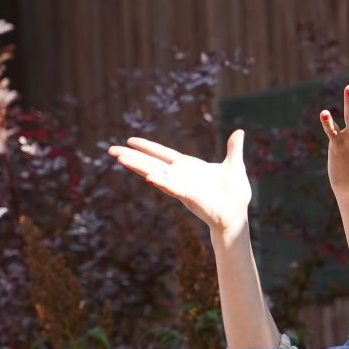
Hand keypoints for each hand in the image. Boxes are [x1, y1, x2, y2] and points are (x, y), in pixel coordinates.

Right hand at [110, 130, 251, 239]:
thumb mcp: (234, 165)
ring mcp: (182, 186)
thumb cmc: (235, 194)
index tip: (130, 140)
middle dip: (131, 156)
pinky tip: (148, 177)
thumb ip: (233, 149)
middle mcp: (180, 176)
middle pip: (151, 163)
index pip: (163, 154)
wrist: (238, 215)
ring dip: (138, 167)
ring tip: (120, 159)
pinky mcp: (189, 197)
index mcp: (189, 167)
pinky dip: (160, 182)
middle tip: (110, 150)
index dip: (147, 147)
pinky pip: (172, 188)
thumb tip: (239, 132)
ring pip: (155, 174)